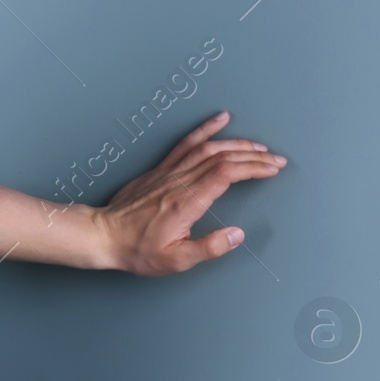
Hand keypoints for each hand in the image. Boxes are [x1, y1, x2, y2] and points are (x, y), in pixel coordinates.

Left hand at [98, 111, 285, 275]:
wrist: (103, 236)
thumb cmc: (137, 250)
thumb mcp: (175, 260)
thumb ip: (209, 247)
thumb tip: (237, 234)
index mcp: (186, 203)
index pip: (226, 175)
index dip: (253, 169)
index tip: (272, 169)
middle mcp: (179, 182)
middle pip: (222, 158)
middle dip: (253, 157)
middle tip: (276, 159)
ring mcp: (168, 173)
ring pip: (207, 148)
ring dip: (236, 144)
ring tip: (259, 146)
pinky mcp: (160, 170)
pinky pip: (186, 144)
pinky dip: (205, 130)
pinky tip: (220, 120)